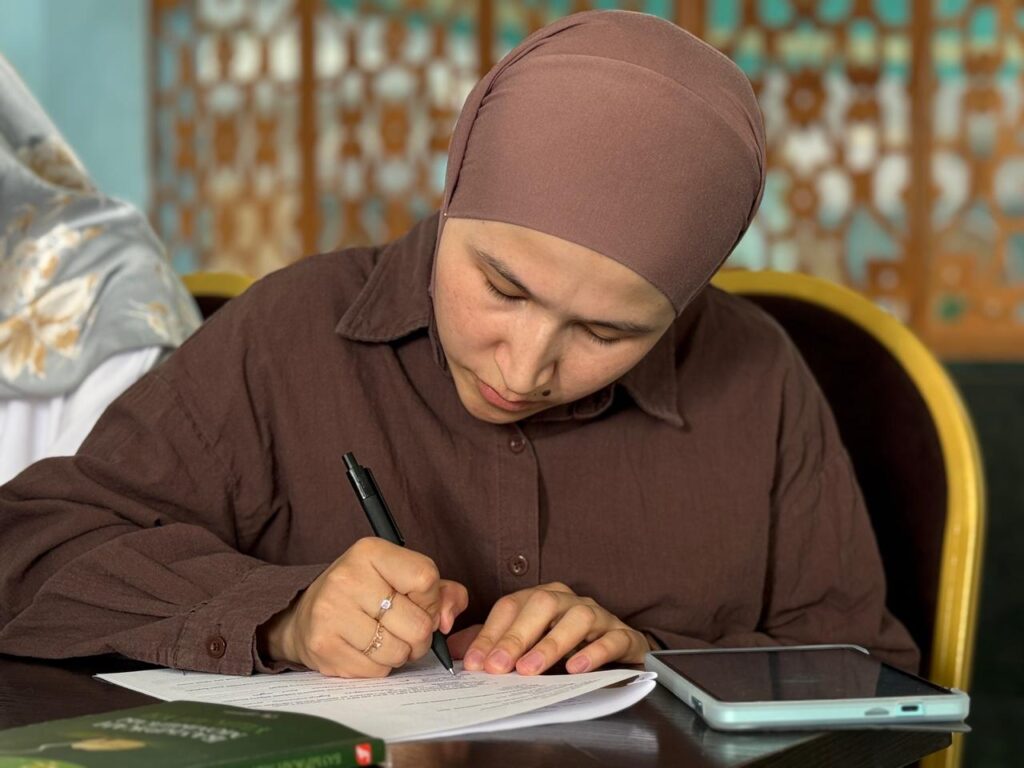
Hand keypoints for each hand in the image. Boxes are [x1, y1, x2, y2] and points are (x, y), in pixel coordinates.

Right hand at [259, 537, 467, 677]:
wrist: (306, 615)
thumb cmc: (366, 595)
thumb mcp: (403, 579)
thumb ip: (442, 593)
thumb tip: (446, 621)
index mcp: (371, 552)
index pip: (425, 578)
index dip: (431, 600)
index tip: (419, 603)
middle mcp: (348, 577)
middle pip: (418, 624)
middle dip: (420, 636)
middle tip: (404, 630)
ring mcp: (332, 612)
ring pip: (398, 652)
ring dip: (400, 653)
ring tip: (383, 639)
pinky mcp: (323, 645)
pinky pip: (376, 671)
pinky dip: (378, 667)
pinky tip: (365, 650)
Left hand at [453, 582, 652, 675]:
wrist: (620, 646)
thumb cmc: (567, 643)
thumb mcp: (527, 642)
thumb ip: (493, 643)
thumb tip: (454, 651)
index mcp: (542, 598)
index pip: (511, 606)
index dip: (491, 633)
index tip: (475, 663)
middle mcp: (569, 600)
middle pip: (541, 605)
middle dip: (517, 636)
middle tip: (498, 667)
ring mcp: (598, 615)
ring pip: (576, 618)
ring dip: (551, 643)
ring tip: (531, 669)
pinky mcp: (623, 635)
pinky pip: (612, 638)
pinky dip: (595, 651)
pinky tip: (577, 667)